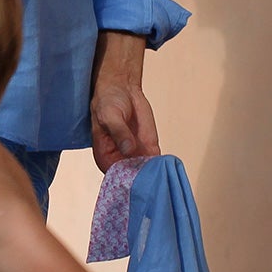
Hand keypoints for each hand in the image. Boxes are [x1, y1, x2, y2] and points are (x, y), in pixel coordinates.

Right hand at [90, 31, 160, 171]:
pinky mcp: (149, 148)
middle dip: (141, 181)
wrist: (122, 89)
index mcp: (105, 157)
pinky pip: (156, 162)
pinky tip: (166, 168)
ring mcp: (135, 155)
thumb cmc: (108, 102)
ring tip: (161, 177)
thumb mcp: (110, 116)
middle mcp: (120, 160)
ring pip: (146, 173)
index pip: (116, 176)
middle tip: (152, 182)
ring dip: (153, 176)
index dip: (126, 181)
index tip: (137, 181)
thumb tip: (128, 150)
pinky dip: (162, 166)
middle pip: (132, 178)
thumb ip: (119, 133)